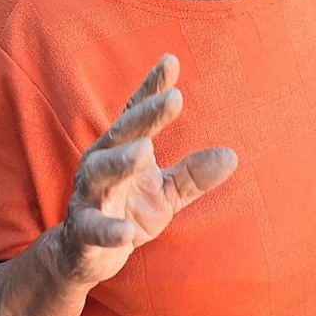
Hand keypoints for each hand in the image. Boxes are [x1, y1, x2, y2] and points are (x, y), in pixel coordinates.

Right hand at [52, 54, 236, 285]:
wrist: (85, 254)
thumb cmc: (127, 211)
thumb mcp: (165, 192)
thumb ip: (193, 174)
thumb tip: (232, 155)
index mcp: (121, 148)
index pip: (136, 111)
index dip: (152, 87)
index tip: (172, 61)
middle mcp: (100, 162)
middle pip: (122, 133)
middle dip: (146, 115)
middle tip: (173, 98)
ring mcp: (89, 195)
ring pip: (100, 172)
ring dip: (120, 161)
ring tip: (144, 151)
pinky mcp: (83, 230)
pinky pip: (94, 228)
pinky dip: (109, 229)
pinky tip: (127, 231)